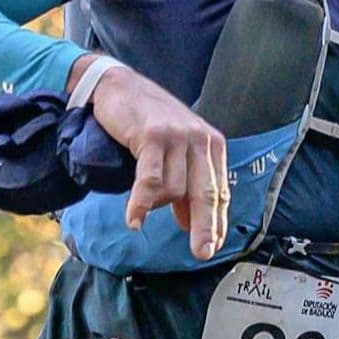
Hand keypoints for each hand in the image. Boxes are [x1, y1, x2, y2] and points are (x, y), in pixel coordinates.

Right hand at [83, 61, 230, 256]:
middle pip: (205, 194)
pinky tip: (134, 220)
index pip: (218, 191)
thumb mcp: (175, 152)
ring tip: (140, 207)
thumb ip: (185, 184)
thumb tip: (189, 222)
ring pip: (174, 190)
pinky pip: (150, 181)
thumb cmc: (147, 122)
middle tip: (201, 253)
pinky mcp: (153, 136)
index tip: (212, 247)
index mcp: (211, 145)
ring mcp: (177, 137)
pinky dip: (141, 204)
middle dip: (204, 227)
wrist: (119, 86)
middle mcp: (199, 140)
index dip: (216, 222)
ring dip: (156, 205)